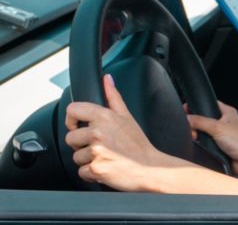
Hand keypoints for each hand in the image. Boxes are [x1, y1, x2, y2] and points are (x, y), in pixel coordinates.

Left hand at [65, 74, 172, 190]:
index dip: (72, 119)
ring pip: (76, 157)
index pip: (73, 110)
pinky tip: (105, 167)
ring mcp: (97, 151)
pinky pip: (82, 172)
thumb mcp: (128, 117)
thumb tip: (107, 79)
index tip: (77, 126)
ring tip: (105, 158)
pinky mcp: (96, 169)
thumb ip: (113, 97)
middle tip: (99, 146)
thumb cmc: (139, 145)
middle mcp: (99, 132)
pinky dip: (91, 173)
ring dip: (87, 160)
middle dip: (81, 145)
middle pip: (70, 138)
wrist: (149, 168)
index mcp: (105, 117)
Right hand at [186, 101, 237, 177]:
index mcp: (227, 112)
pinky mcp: (219, 146)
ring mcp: (221, 134)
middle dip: (195, 124)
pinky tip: (202, 147)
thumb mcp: (218, 127)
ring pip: (203, 132)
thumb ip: (201, 122)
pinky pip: (205, 143)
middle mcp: (224, 122)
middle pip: (203, 119)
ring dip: (198, 136)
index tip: (186, 110)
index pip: (208, 104)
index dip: (197, 105)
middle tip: (193, 129)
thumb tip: (188, 118)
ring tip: (197, 138)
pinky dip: (202, 145)